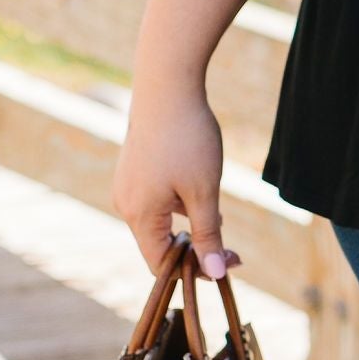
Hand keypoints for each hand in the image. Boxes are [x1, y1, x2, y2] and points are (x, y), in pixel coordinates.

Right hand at [111, 82, 239, 281]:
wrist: (167, 86)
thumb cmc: (187, 139)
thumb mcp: (204, 192)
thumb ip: (208, 235)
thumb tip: (215, 273)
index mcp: (138, 216)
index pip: (161, 264)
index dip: (195, 272)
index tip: (229, 264)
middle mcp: (126, 204)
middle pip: (159, 246)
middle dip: (196, 250)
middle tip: (233, 249)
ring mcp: (127, 186)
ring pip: (160, 222)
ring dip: (190, 225)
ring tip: (218, 211)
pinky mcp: (134, 170)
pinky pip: (157, 202)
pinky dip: (180, 204)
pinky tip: (200, 188)